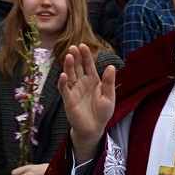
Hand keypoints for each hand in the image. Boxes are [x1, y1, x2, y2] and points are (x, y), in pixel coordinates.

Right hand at [59, 44, 116, 162]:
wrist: (93, 128)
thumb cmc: (102, 113)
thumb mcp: (109, 97)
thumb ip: (109, 82)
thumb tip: (111, 66)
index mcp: (93, 80)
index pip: (88, 64)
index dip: (85, 55)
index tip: (83, 45)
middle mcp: (82, 82)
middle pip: (77, 66)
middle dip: (75, 57)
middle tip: (73, 47)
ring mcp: (74, 89)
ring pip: (70, 74)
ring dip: (68, 66)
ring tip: (68, 56)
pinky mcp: (68, 99)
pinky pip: (64, 89)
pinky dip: (63, 82)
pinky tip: (64, 75)